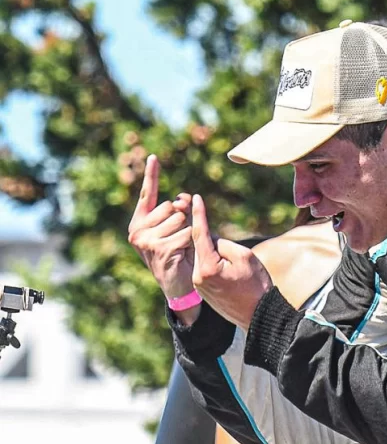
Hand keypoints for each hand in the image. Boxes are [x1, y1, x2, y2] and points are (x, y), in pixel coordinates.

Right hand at [128, 155, 193, 299]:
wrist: (178, 287)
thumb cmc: (179, 256)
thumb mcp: (176, 230)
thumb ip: (178, 211)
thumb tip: (184, 198)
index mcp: (140, 223)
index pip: (148, 194)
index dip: (152, 175)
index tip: (154, 156)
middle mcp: (137, 230)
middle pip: (172, 206)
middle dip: (183, 220)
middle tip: (179, 240)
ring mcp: (146, 240)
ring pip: (180, 219)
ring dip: (187, 233)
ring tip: (180, 250)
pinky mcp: (159, 249)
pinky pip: (186, 233)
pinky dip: (190, 243)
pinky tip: (183, 255)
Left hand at [191, 194, 272, 328]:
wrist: (259, 315)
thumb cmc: (257, 285)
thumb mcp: (244, 256)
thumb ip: (224, 243)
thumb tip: (211, 238)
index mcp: (208, 266)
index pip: (200, 233)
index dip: (199, 214)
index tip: (195, 198)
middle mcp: (198, 276)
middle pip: (200, 245)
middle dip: (210, 236)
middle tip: (224, 240)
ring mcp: (199, 285)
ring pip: (203, 257)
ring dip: (212, 251)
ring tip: (232, 261)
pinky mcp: (204, 291)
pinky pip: (205, 269)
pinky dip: (213, 262)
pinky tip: (228, 269)